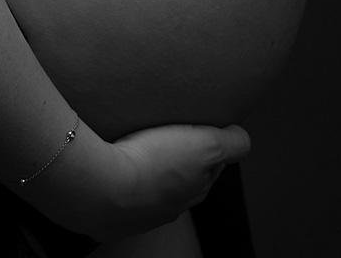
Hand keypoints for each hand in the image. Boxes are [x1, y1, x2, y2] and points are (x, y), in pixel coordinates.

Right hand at [44, 120, 250, 243]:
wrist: (99, 186)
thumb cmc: (151, 164)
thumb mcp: (206, 145)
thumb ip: (231, 143)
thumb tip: (241, 136)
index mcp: (193, 192)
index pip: (210, 168)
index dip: (207, 145)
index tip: (197, 127)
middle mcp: (169, 207)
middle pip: (180, 178)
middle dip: (178, 157)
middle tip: (166, 130)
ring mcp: (138, 212)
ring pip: (150, 185)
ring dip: (147, 165)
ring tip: (136, 141)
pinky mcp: (109, 211)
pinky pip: (119, 190)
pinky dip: (120, 175)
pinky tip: (113, 157)